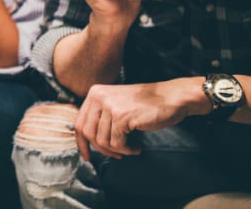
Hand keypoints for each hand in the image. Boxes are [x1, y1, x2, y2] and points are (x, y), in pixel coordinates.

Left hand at [74, 79, 201, 160]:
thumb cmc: (146, 104)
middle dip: (102, 149)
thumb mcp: (116, 103)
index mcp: (95, 93)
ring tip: (129, 148)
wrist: (171, 98)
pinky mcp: (121, 116)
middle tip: (117, 155)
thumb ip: (101, 115)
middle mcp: (98, 97)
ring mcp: (109, 106)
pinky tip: (136, 147)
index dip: (81, 143)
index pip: (79, 122)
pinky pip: (117, 143)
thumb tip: (87, 139)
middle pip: (88, 134)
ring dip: (117, 150)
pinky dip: (127, 150)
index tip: (86, 156)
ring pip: (103, 141)